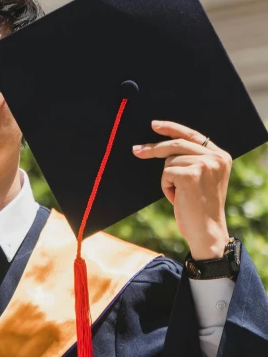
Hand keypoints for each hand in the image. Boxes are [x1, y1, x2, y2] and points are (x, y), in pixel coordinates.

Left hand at [132, 120, 231, 259]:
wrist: (207, 231)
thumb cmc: (200, 208)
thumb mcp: (204, 179)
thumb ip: (194, 159)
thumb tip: (165, 144)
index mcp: (221, 156)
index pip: (193, 135)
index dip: (172, 128)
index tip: (154, 125)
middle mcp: (216, 157)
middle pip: (176, 144)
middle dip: (154, 148)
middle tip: (136, 150)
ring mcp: (204, 165)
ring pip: (169, 161)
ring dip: (168, 179)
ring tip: (180, 195)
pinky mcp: (191, 174)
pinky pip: (166, 173)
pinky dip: (166, 187)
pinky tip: (177, 198)